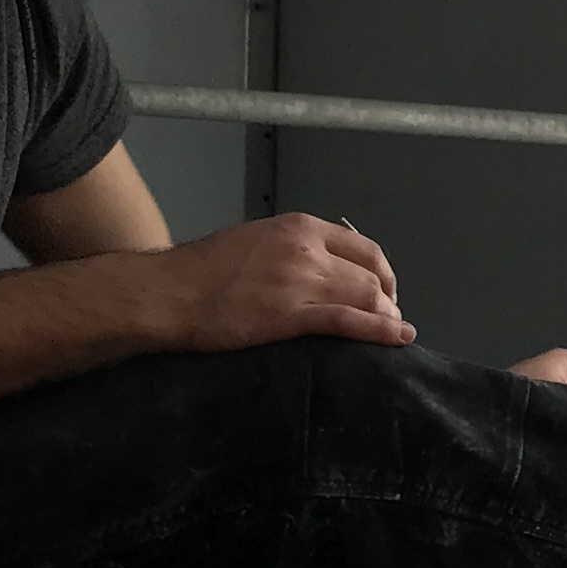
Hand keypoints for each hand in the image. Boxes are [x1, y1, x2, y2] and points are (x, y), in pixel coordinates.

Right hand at [165, 215, 409, 350]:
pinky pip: (347, 321)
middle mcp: (306, 249)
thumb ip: (291, 250)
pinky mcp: (289, 315)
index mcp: (299, 227)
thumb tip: (318, 269)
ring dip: (386, 317)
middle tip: (388, 318)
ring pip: (365, 296)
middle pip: (369, 274)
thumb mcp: (256, 242)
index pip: (363, 247)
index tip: (385, 291)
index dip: (382, 272)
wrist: (169, 292)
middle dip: (387, 299)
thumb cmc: (204, 271)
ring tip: (392, 333)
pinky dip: (379, 330)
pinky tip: (397, 339)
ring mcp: (300, 281)